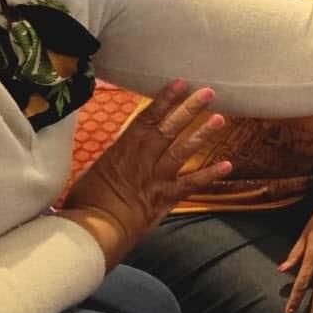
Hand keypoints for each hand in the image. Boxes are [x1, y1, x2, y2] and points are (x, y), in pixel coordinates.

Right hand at [57, 80, 231, 267]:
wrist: (93, 229)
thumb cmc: (86, 201)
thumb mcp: (94, 170)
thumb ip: (112, 157)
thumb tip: (119, 152)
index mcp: (123, 149)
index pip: (146, 118)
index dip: (164, 100)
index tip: (179, 83)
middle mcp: (142, 159)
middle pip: (168, 129)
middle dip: (188, 109)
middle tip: (208, 92)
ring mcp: (155, 178)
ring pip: (182, 151)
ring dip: (201, 134)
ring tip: (220, 119)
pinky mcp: (164, 197)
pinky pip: (190, 184)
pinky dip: (208, 175)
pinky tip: (226, 165)